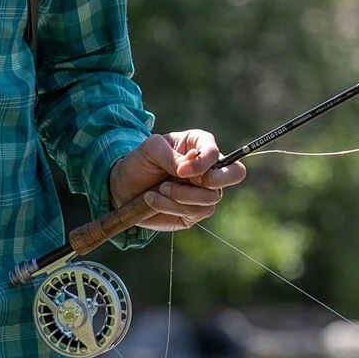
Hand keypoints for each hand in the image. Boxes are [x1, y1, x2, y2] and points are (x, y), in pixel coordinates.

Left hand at [107, 129, 245, 230]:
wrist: (123, 187)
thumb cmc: (139, 162)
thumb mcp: (149, 150)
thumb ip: (171, 155)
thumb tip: (188, 167)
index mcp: (200, 145)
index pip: (218, 153)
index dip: (204, 163)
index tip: (180, 171)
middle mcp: (208, 168)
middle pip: (235, 174)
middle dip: (212, 181)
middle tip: (183, 180)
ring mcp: (204, 191)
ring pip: (210, 198)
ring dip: (180, 196)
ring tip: (158, 189)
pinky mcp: (194, 212)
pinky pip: (194, 213)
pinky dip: (170, 207)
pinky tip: (153, 200)